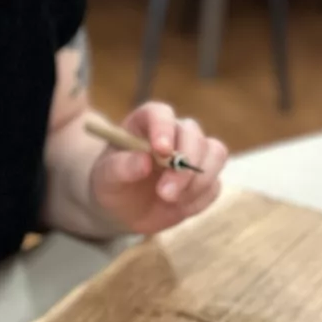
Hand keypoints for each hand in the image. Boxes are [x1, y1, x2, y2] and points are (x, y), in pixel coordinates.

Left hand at [88, 104, 226, 236]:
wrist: (122, 208)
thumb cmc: (110, 184)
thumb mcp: (105, 178)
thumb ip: (120, 167)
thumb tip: (144, 162)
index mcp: (146, 122)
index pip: (160, 113)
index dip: (163, 128)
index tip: (162, 150)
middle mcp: (174, 132)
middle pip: (193, 134)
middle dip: (184, 165)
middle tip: (165, 193)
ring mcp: (193, 154)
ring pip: (215, 154)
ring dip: (198, 181)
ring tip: (170, 200)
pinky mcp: (205, 178)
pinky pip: (214, 185)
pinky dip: (199, 199)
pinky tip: (177, 208)